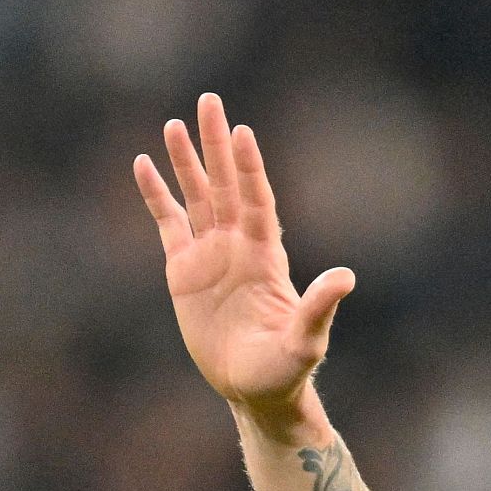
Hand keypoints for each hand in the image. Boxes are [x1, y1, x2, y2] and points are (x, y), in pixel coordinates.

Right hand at [133, 93, 354, 412]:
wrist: (254, 390)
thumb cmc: (285, 369)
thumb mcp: (305, 340)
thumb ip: (319, 308)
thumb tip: (346, 277)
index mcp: (265, 256)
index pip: (256, 200)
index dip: (249, 167)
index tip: (242, 131)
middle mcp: (238, 246)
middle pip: (226, 185)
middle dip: (217, 145)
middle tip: (209, 100)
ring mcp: (210, 255)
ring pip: (196, 197)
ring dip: (186, 162)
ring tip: (175, 122)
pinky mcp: (183, 271)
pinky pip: (167, 223)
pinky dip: (156, 195)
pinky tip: (143, 164)